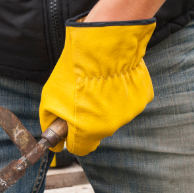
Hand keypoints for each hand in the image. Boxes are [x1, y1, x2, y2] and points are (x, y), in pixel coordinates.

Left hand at [39, 16, 155, 155]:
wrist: (105, 44)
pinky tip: (114, 78)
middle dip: (88, 118)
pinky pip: (128, 101)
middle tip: (82, 96)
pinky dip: (121, 93)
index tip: (70, 125)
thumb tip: (55, 143)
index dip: (73, 137)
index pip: (81, 148)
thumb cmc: (75, 71)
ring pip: (113, 115)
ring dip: (105, 104)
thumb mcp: (51, 98)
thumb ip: (51, 123)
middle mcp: (110, 127)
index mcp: (88, 131)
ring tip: (99, 83)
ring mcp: (129, 113)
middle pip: (96, 131)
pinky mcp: (142, 98)